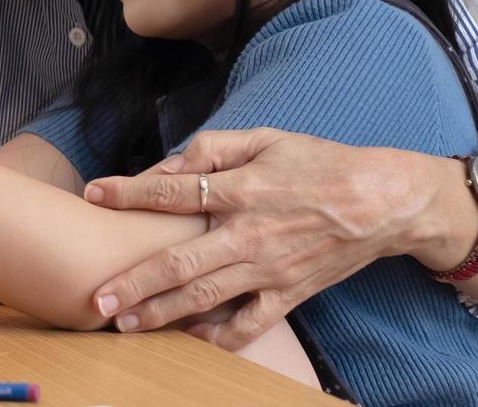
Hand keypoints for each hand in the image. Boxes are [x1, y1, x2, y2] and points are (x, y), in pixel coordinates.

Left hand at [80, 128, 437, 348]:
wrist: (384, 202)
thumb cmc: (320, 163)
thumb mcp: (267, 138)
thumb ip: (213, 148)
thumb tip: (169, 165)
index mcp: (242, 189)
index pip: (172, 191)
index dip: (128, 192)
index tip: (93, 195)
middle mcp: (249, 235)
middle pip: (179, 262)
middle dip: (134, 282)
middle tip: (96, 299)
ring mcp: (269, 270)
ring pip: (205, 298)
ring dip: (161, 313)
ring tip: (124, 324)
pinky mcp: (289, 295)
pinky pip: (249, 325)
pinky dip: (219, 337)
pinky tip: (189, 338)